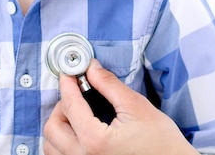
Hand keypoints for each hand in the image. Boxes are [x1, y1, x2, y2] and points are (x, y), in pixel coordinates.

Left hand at [43, 59, 198, 154]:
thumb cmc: (162, 144)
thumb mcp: (137, 107)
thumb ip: (109, 85)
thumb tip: (91, 68)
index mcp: (95, 141)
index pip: (69, 105)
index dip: (67, 84)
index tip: (68, 73)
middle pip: (53, 127)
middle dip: (62, 106)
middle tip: (77, 94)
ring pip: (51, 147)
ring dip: (59, 126)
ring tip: (78, 114)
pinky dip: (63, 143)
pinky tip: (78, 132)